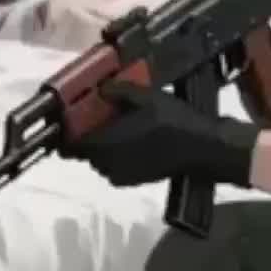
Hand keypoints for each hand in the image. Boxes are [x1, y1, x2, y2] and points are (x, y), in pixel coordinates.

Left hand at [61, 80, 258, 188]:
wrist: (203, 149)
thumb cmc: (175, 121)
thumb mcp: (148, 96)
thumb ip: (119, 91)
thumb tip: (99, 89)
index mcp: (108, 144)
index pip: (72, 145)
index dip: (67, 134)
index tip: (69, 121)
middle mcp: (109, 164)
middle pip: (86, 152)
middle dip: (88, 136)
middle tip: (99, 117)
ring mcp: (121, 175)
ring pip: (100, 159)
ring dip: (103, 145)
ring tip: (119, 127)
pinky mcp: (133, 181)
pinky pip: (114, 166)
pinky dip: (117, 154)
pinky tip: (133, 140)